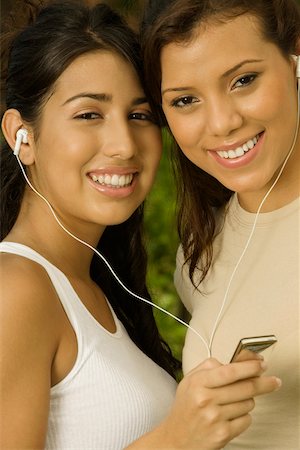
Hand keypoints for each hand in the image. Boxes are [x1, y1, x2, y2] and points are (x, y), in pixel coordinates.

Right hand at [158, 357, 280, 449]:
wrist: (176, 439)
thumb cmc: (186, 406)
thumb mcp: (190, 380)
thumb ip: (210, 366)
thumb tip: (238, 360)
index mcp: (198, 383)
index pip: (229, 371)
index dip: (249, 367)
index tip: (262, 364)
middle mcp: (206, 399)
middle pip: (245, 387)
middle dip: (263, 382)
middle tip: (273, 380)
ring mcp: (215, 418)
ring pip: (248, 403)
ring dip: (248, 400)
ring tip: (235, 401)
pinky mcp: (223, 434)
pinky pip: (246, 420)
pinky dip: (244, 416)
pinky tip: (232, 415)